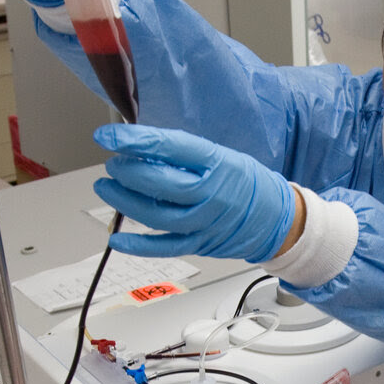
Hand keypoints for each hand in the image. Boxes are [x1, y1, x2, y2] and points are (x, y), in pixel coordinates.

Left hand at [93, 125, 298, 262]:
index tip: (108, 136)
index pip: (170, 148)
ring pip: (156, 215)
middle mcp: (211, 194)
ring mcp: (204, 222)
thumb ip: (183, 154)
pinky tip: (116, 238)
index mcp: (217, 164)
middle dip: (128, 172)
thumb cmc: (246, 183)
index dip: (135, 141)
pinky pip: (164, 247)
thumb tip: (140, 147)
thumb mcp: (220, 156)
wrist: (276, 218)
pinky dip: (137, 245)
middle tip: (113, 163)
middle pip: (160, 183)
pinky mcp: (199, 244)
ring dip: (125, 201)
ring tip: (107, 187)